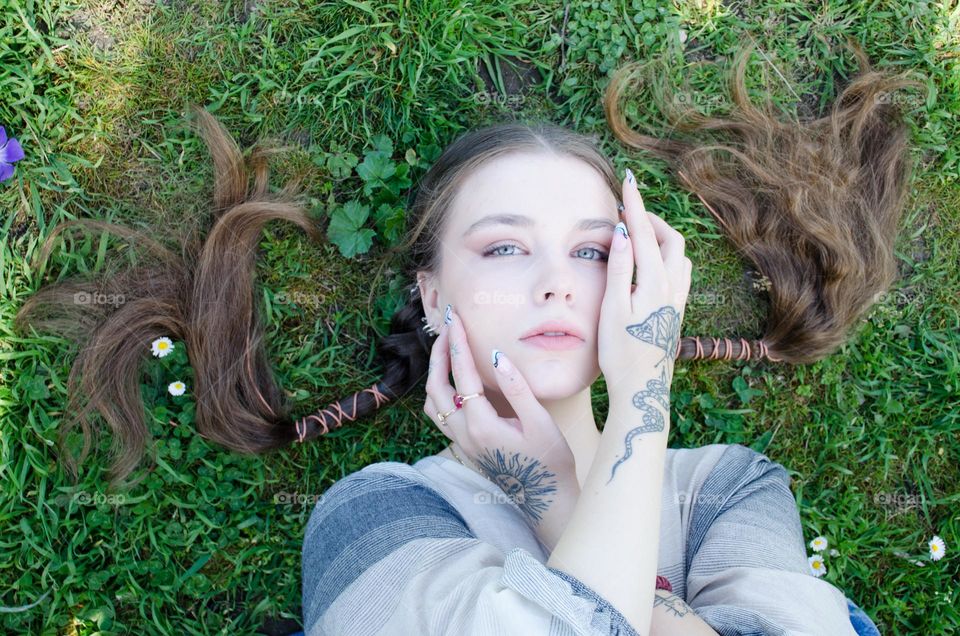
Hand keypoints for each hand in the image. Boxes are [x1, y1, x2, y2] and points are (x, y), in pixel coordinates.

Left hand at [424, 306, 579, 547]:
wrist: (545, 499)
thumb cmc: (549, 461)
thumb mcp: (539, 422)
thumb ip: (516, 388)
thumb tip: (497, 355)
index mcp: (482, 425)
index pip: (463, 376)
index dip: (458, 345)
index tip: (456, 321)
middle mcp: (464, 434)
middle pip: (436, 388)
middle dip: (439, 355)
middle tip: (448, 328)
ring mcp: (461, 442)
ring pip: (433, 403)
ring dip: (436, 373)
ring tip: (447, 349)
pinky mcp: (465, 446)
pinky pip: (440, 415)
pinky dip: (440, 391)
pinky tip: (453, 380)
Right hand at [598, 169, 691, 424]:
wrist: (642, 388)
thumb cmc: (621, 352)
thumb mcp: (612, 308)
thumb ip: (618, 268)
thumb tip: (621, 231)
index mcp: (653, 282)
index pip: (643, 232)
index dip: (634, 204)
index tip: (626, 181)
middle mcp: (672, 286)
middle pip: (669, 238)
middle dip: (649, 219)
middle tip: (626, 212)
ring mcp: (677, 299)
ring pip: (677, 254)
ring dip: (659, 237)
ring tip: (636, 234)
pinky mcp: (676, 310)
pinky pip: (679, 271)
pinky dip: (665, 255)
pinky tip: (651, 263)